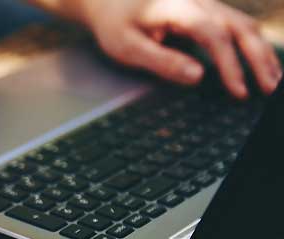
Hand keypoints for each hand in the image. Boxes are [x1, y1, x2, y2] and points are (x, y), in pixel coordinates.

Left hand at [80, 0, 281, 97]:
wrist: (108, 0)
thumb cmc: (115, 24)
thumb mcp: (127, 47)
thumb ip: (161, 60)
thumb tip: (197, 76)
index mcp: (178, 8)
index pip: (214, 35)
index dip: (230, 64)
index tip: (239, 91)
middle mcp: (198, 1)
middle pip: (239, 27)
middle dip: (258, 59)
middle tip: (270, 89)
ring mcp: (205, 4)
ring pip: (244, 25)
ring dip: (261, 52)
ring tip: (273, 82)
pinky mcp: (206, 11)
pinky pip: (237, 26)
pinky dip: (252, 45)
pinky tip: (261, 63)